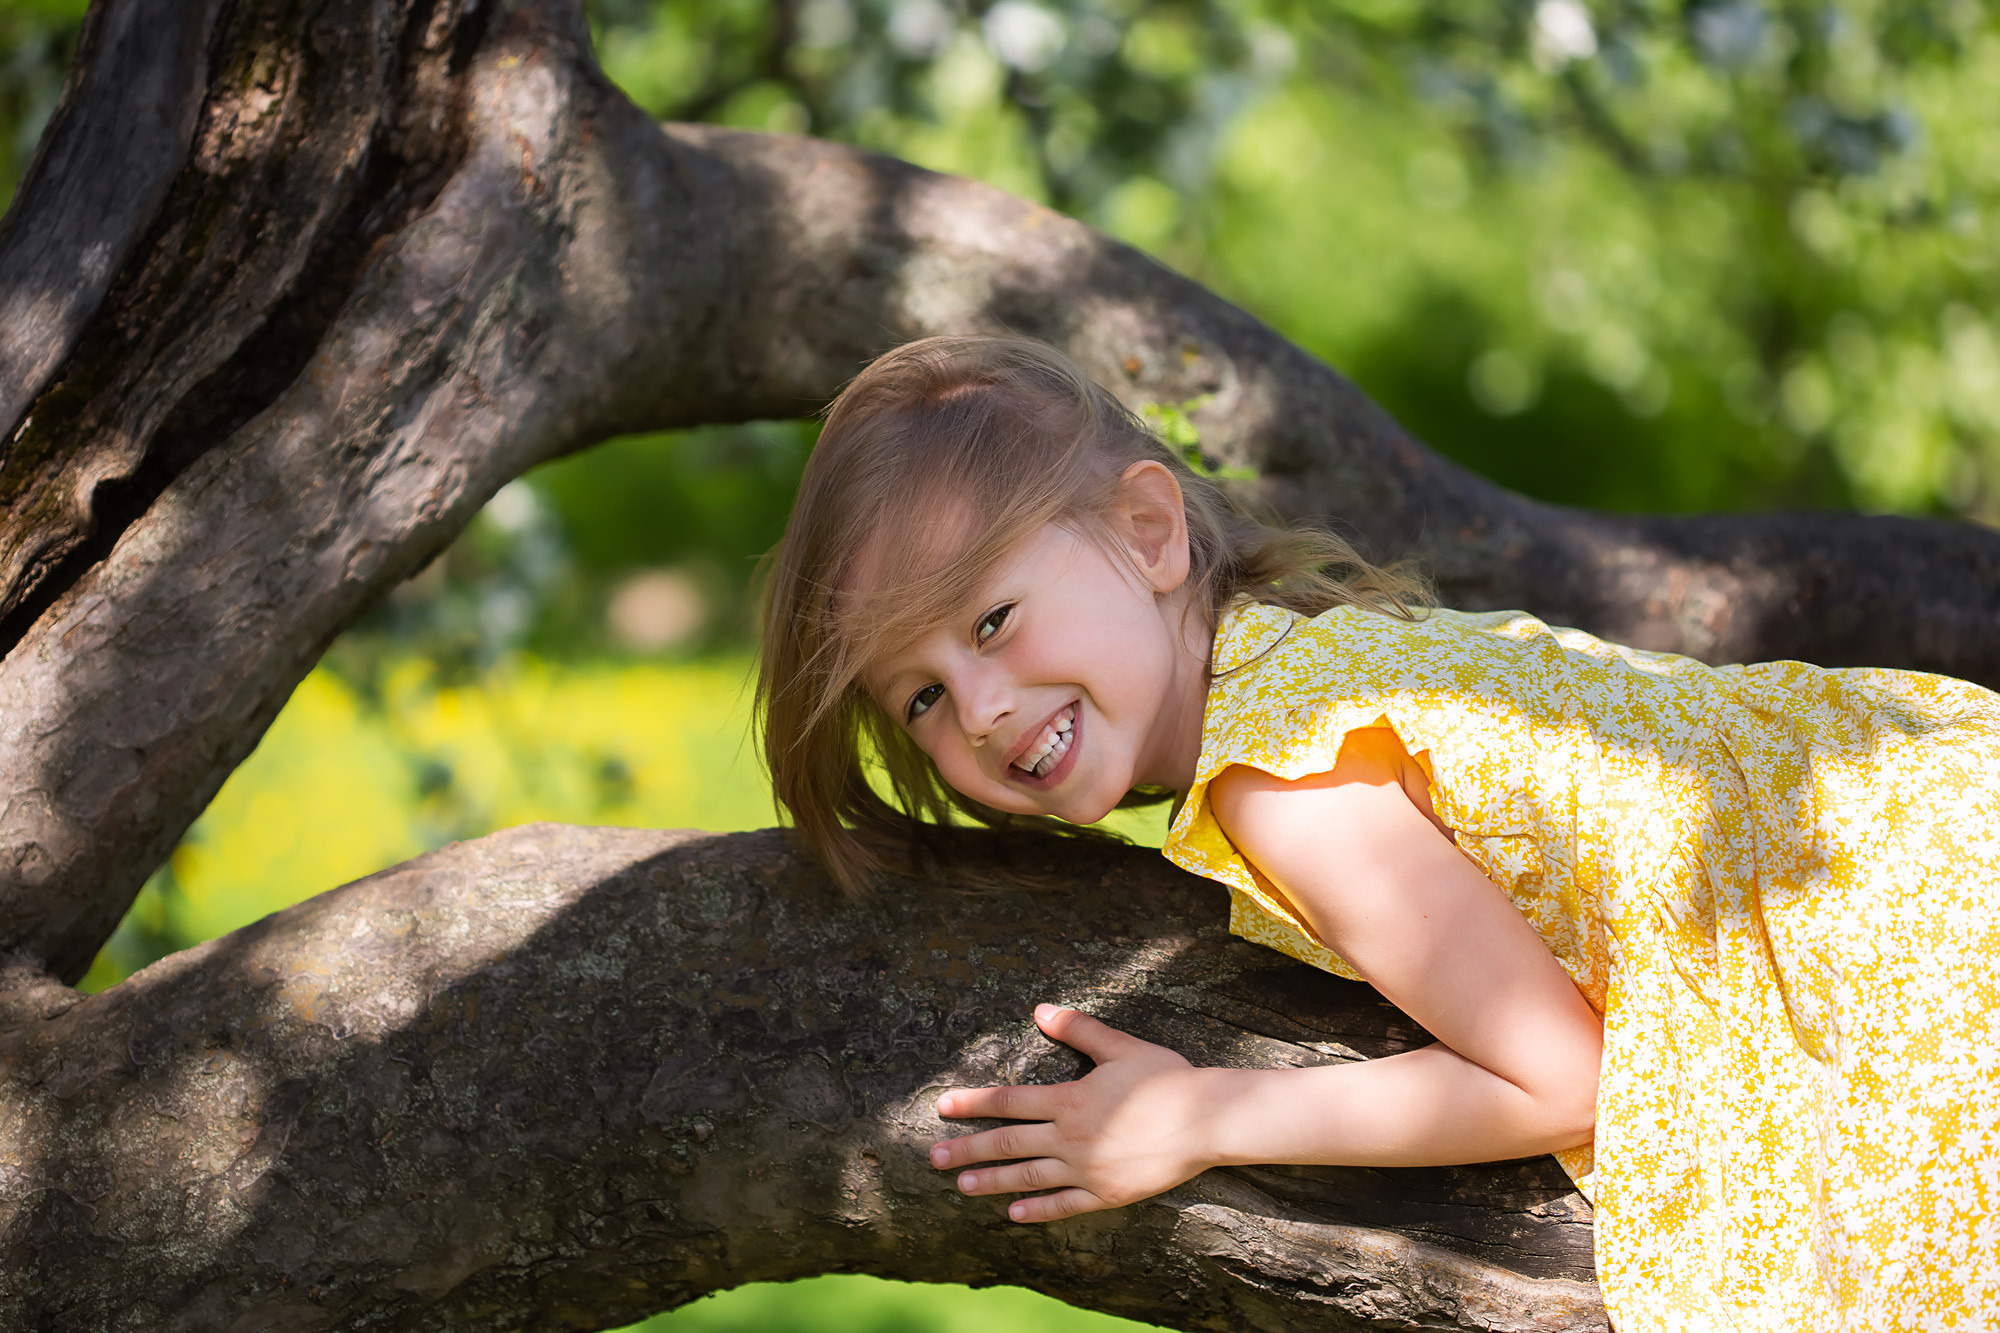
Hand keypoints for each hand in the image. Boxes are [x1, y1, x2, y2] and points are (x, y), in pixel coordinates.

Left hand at [929, 1004, 1216, 1222]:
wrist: (1207, 1122)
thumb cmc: (1166, 1079)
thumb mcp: (1121, 1046)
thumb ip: (1079, 1030)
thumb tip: (1040, 1009)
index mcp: (1070, 1100)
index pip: (1009, 1102)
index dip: (972, 1104)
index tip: (942, 1107)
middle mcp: (1071, 1138)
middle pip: (1008, 1144)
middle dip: (968, 1150)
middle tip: (932, 1158)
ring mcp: (1087, 1170)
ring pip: (1029, 1177)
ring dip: (992, 1182)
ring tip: (962, 1187)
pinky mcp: (1107, 1194)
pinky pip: (1064, 1206)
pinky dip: (1037, 1210)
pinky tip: (1014, 1214)